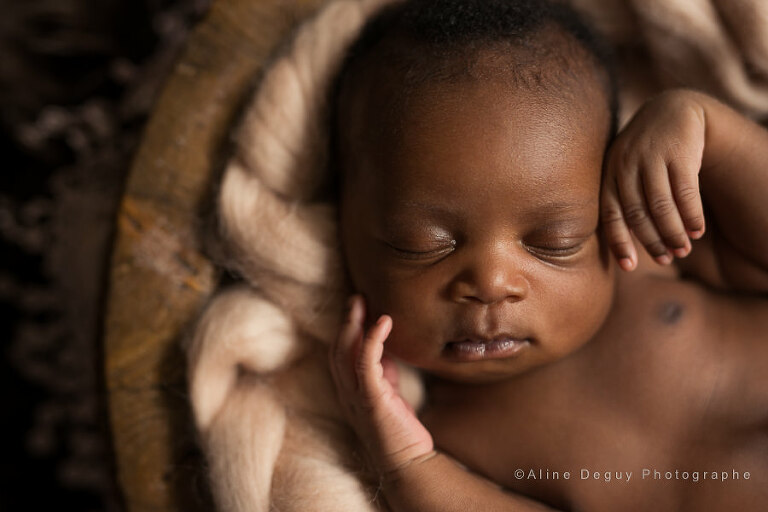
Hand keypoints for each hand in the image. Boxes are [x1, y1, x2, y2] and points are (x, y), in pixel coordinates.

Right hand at [329, 295, 434, 476]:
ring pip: (345, 352)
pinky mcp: (372, 399)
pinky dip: (373, 339)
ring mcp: (356, 397)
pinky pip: (366, 362)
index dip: (344, 330)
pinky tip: (383, 322)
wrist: (408, 463)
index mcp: (349, 391)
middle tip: (356, 297)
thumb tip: (384, 345)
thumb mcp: (388, 393)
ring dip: (353, 324)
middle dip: (345, 321)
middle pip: (336, 349)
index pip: (338, 354)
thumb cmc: (399, 429)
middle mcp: (346, 393)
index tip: (356, 307)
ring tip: (362, 302)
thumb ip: (382, 371)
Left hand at [601, 90, 707, 270]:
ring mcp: (652, 157)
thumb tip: (624, 249)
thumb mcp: (624, 171)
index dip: (619, 242)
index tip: (628, 267)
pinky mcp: (678, 152)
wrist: (671, 110)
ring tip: (683, 250)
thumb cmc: (644, 154)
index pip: (610, 214)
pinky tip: (698, 230)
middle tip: (666, 259)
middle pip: (637, 213)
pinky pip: (685, 191)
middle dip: (652, 241)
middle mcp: (626, 165)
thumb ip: (622, 201)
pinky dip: (691, 215)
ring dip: (673, 233)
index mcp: (609, 174)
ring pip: (661, 205)